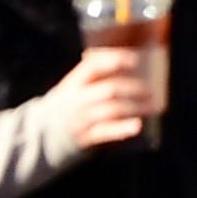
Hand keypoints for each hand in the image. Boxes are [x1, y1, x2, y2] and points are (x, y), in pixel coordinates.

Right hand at [42, 39, 160, 148]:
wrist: (43, 132)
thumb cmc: (68, 104)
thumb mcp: (73, 87)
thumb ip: (95, 78)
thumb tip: (133, 68)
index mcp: (73, 83)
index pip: (93, 66)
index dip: (115, 61)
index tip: (135, 61)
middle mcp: (77, 99)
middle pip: (110, 90)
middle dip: (134, 89)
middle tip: (150, 91)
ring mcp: (81, 118)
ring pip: (113, 109)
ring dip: (136, 107)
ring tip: (153, 107)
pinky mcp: (85, 136)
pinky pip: (107, 132)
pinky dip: (123, 128)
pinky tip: (138, 125)